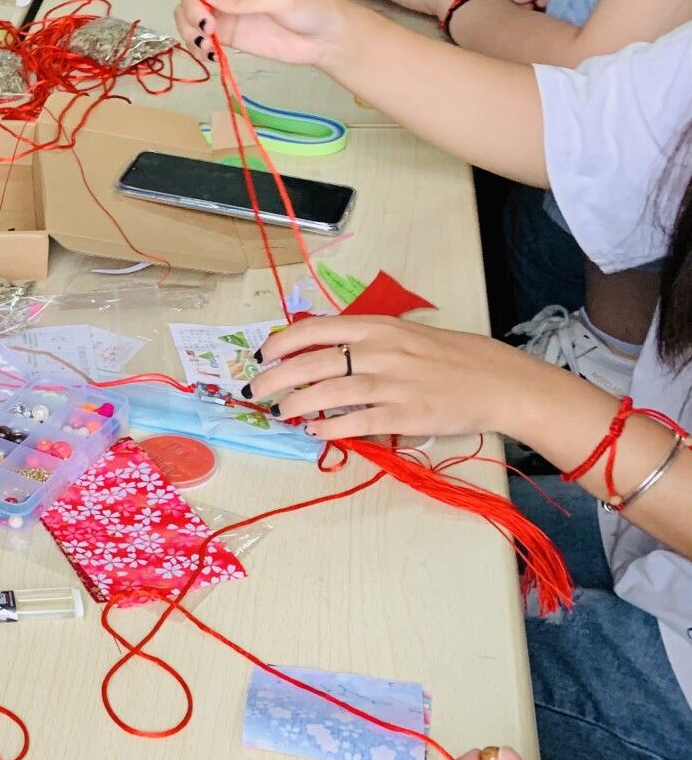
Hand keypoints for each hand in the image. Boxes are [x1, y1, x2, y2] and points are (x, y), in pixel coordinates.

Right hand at [175, 0, 354, 67]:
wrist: (327, 39)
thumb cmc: (313, 5)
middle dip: (190, 6)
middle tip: (207, 25)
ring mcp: (223, 8)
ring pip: (186, 12)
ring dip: (189, 28)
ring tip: (207, 44)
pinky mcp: (224, 32)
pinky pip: (196, 35)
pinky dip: (195, 44)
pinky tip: (209, 53)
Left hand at [244, 314, 562, 439]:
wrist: (502, 382)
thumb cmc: (455, 357)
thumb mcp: (408, 335)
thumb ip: (368, 340)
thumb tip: (324, 352)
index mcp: (380, 327)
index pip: (317, 329)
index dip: (282, 342)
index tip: (262, 355)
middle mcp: (381, 352)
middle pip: (311, 363)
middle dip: (276, 378)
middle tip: (256, 391)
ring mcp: (392, 384)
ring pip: (328, 393)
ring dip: (297, 404)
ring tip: (282, 413)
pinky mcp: (405, 416)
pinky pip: (357, 422)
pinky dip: (331, 429)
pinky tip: (316, 433)